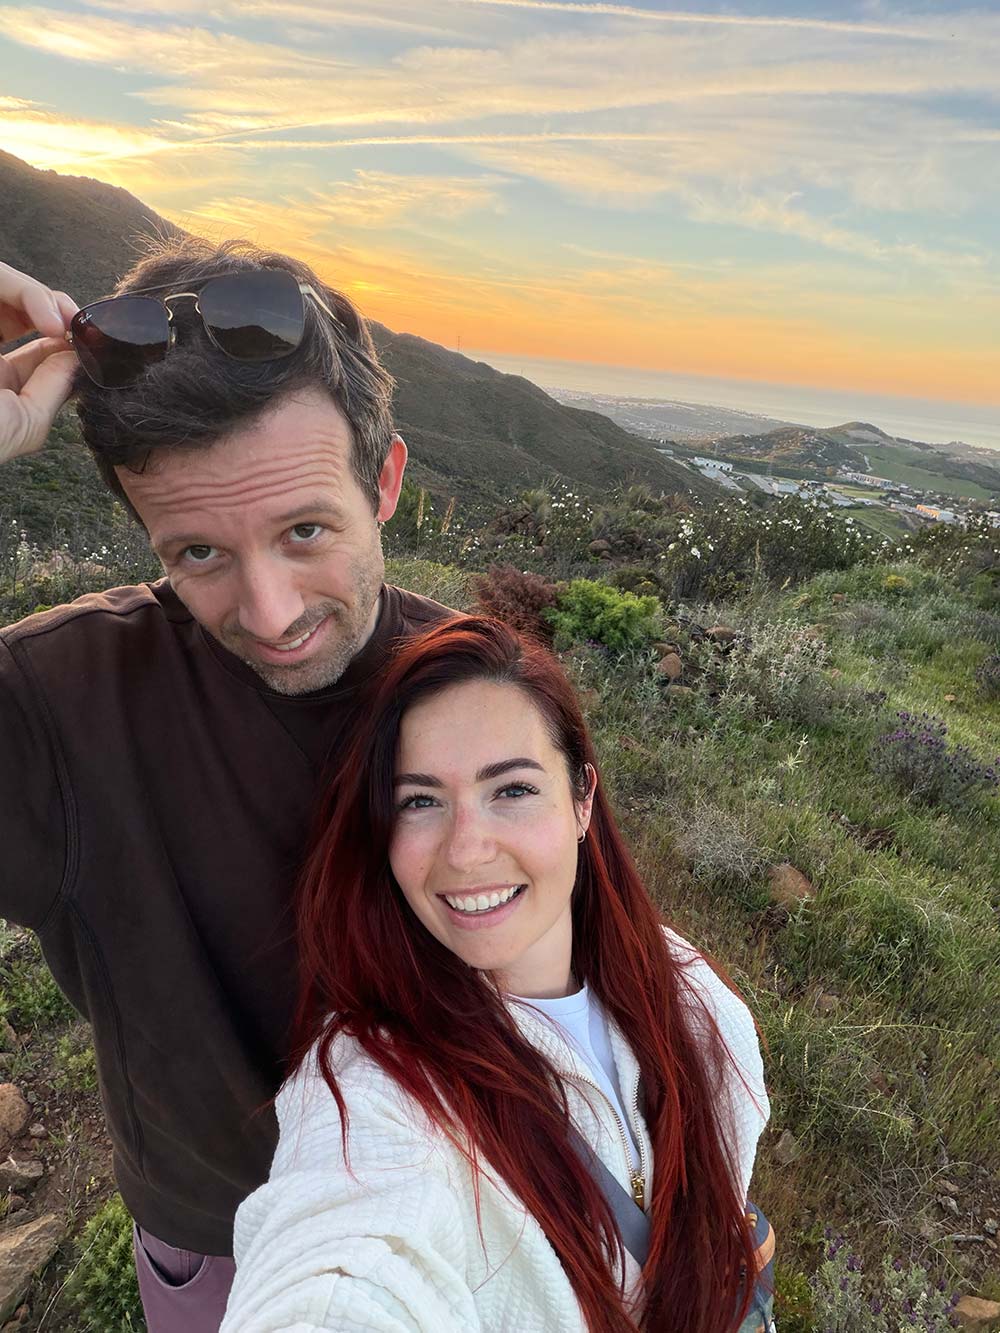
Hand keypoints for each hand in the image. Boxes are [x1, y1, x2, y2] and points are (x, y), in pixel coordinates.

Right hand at [0, 262, 79, 464]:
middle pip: (18, 305)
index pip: (34, 343)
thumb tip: (75, 357)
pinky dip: (23, 291)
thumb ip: (54, 387)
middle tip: (76, 323)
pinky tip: (48, 319)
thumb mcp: (28, 421)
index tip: (85, 339)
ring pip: (5, 284)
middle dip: (54, 307)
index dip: (61, 333)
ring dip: (40, 296)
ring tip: (62, 322)